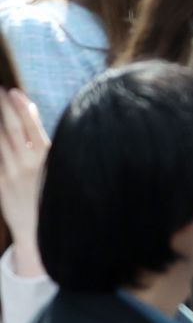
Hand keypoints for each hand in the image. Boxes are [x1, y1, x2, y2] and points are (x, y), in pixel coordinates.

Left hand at [0, 89, 46, 275]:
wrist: (42, 231)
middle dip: (4, 109)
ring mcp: (11, 175)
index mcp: (47, 158)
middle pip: (12, 130)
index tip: (13, 91)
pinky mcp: (0, 185)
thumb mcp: (56, 166)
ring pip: (0, 142)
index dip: (21, 107)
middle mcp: (28, 164)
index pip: (32, 125)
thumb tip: (33, 114)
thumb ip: (42, 141)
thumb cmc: (54, 195)